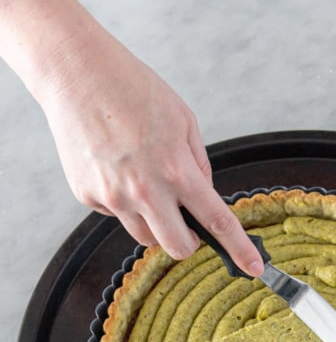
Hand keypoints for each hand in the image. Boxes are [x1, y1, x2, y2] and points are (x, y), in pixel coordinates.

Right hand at [39, 29, 263, 271]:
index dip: (239, 249)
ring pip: (145, 237)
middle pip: (178, 247)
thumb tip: (204, 198)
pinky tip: (115, 166)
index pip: (216, 221)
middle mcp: (144, 191)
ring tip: (144, 181)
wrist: (75, 72)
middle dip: (188, 240)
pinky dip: (122, 200)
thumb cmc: (132, 89)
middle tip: (186, 221)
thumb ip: (198, 165)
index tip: (253, 268)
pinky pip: (115, 214)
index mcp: (176, 169)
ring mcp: (112, 197)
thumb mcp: (183, 120)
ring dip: (155, 223)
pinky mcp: (87, 196)